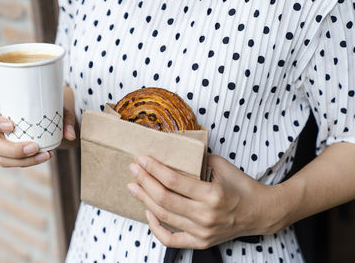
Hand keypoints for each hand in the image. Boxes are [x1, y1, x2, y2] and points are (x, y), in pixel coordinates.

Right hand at [0, 103, 75, 166]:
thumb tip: (70, 136)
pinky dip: (31, 162)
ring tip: (45, 155)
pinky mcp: (15, 156)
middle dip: (12, 150)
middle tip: (34, 146)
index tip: (11, 125)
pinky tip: (46, 156)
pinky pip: (17, 164)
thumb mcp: (58, 107)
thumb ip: (66, 119)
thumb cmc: (49, 108)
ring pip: (3, 159)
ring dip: (23, 161)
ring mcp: (4, 145)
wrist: (52, 119)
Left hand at [127, 155, 283, 248]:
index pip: (174, 180)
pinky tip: (148, 212)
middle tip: (134, 169)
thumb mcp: (223, 166)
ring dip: (145, 199)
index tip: (143, 159)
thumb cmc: (242, 187)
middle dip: (144, 181)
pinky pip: (171, 240)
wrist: (260, 213)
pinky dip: (156, 228)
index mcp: (213, 194)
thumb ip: (198, 159)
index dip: (154, 169)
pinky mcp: (200, 242)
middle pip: (164, 198)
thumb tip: (174, 151)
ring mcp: (202, 232)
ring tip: (134, 186)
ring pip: (164, 216)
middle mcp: (206, 215)